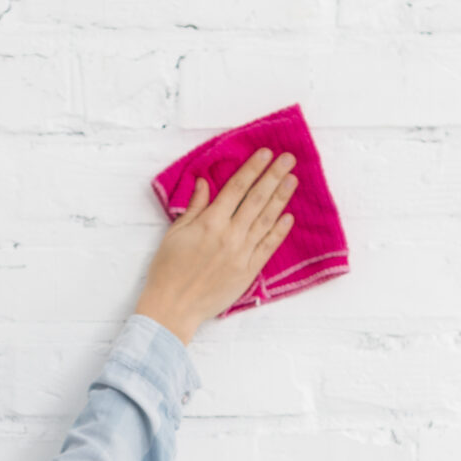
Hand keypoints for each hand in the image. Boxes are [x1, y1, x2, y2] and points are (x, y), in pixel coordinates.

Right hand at [135, 146, 300, 344]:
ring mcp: (242, 253)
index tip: (265, 154)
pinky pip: (268, 247)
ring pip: (266, 220)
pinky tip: (288, 217)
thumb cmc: (168, 270)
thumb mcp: (175, 233)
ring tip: (292, 180)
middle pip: (256, 199)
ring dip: (281, 198)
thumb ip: (194, 207)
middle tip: (288, 159)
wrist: (174, 307)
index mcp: (210, 222)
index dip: (252, 169)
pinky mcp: (248, 271)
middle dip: (273, 176)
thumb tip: (203, 183)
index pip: (236, 188)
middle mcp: (230, 235)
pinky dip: (279, 231)